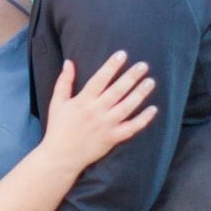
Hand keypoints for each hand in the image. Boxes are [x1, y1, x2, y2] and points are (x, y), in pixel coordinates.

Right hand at [42, 51, 157, 172]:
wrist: (61, 156)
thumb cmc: (58, 127)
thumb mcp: (57, 102)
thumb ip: (64, 81)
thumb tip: (69, 62)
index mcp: (83, 101)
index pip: (99, 79)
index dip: (111, 66)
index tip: (122, 54)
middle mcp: (96, 112)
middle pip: (117, 91)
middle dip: (131, 77)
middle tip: (143, 65)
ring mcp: (106, 125)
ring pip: (127, 107)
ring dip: (139, 94)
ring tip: (150, 81)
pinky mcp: (112, 138)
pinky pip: (131, 128)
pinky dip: (143, 120)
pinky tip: (153, 109)